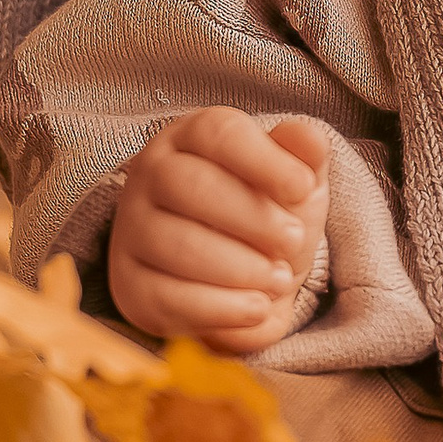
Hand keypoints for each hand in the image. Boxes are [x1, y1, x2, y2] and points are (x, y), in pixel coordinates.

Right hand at [107, 108, 330, 353]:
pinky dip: (220, 308)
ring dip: (239, 267)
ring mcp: (133, 231)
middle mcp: (151, 176)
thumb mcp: (291, 180)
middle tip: (294, 240)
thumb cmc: (263, 214)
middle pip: (189, 185)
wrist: (242, 277)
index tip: (304, 188)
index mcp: (190, 137)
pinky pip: (167, 298)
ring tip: (279, 278)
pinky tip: (257, 308)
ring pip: (177, 245)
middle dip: (251, 217)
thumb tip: (312, 138)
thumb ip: (303, 155)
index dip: (263, 160)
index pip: (217, 133)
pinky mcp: (130, 286)